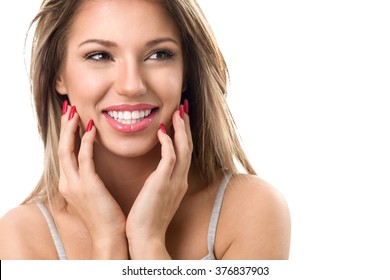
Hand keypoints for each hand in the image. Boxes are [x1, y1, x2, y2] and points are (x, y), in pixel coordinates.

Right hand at [58, 104, 126, 258]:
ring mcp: (75, 184)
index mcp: (69, 183)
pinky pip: (84, 158)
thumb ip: (89, 178)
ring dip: (71, 130)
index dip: (67, 135)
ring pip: (67, 150)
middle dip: (64, 127)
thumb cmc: (106, 215)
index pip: (65, 153)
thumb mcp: (93, 194)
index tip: (72, 119)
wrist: (110, 236)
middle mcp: (67, 182)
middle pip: (61, 148)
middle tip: (69, 109)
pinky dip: (86, 142)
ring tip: (75, 113)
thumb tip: (93, 165)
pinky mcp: (87, 185)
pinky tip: (91, 129)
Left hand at [126, 106, 192, 258]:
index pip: (184, 152)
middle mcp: (180, 179)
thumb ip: (160, 182)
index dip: (183, 134)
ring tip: (177, 112)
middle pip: (188, 146)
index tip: (179, 119)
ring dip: (181, 129)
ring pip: (183, 148)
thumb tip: (156, 173)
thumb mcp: (157, 197)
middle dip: (186, 126)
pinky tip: (162, 130)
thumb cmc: (146, 218)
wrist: (145, 237)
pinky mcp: (163, 183)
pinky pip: (170, 157)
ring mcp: (174, 181)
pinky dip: (168, 142)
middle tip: (183, 108)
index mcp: (178, 182)